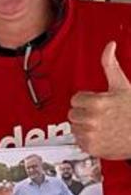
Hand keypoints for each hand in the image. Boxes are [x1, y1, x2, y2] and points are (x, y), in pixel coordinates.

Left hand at [69, 41, 130, 158]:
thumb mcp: (122, 85)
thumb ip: (110, 65)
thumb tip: (109, 46)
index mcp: (97, 102)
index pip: (75, 100)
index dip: (86, 100)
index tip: (96, 102)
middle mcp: (92, 120)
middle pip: (72, 114)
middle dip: (84, 113)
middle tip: (99, 114)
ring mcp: (91, 135)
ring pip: (75, 128)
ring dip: (84, 126)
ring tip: (101, 124)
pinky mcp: (92, 148)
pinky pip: (79, 141)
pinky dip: (88, 139)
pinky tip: (101, 135)